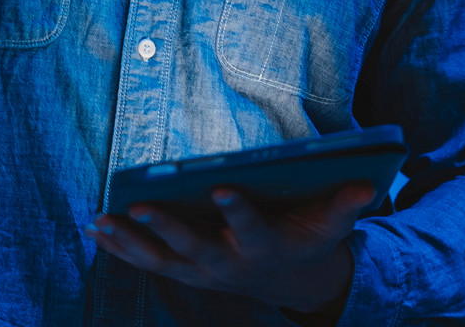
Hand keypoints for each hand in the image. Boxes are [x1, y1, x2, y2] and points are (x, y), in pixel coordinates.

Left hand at [84, 181, 375, 315]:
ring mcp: (200, 271)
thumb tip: (368, 185)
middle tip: (139, 206)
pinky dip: (120, 247)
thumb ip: (344, 205)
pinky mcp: (182, 271)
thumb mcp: (329, 226)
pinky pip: (146, 261)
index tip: (220, 186)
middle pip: (193, 247)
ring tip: (100, 219)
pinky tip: (96, 228)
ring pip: (160, 260)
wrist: (286, 280)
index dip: (236, 209)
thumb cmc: (305, 240)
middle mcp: (226, 263)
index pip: (249, 226)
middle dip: (166, 228)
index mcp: (260, 245)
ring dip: (129, 241)